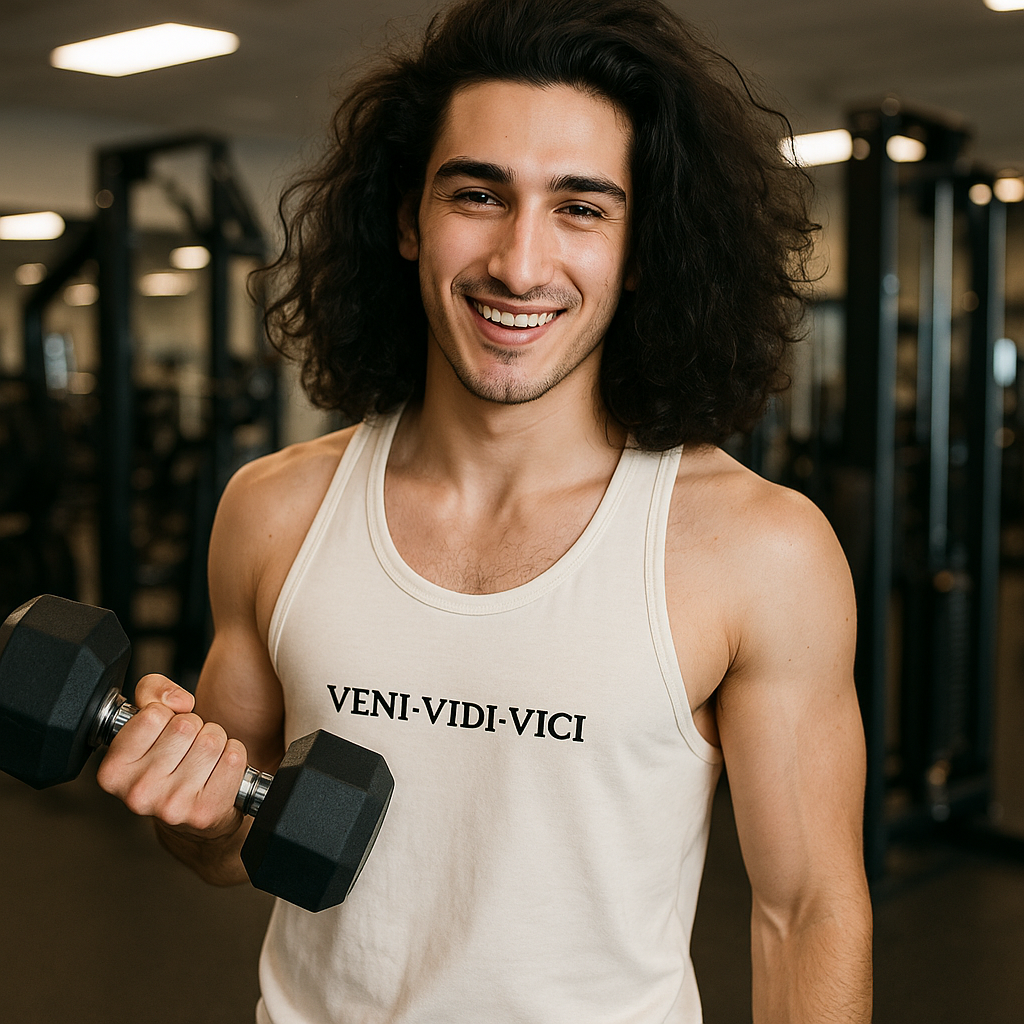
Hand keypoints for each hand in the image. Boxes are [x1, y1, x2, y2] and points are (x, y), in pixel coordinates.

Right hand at [95, 674, 248, 840]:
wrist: (191, 817)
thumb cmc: (169, 764)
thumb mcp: (148, 718)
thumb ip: (152, 690)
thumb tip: (179, 701)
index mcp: (114, 770)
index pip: (153, 714)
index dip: (166, 715)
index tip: (163, 734)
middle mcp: (138, 792)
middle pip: (186, 725)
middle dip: (194, 728)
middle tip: (186, 749)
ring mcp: (171, 806)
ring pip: (212, 740)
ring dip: (215, 742)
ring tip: (202, 761)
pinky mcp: (205, 812)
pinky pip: (234, 757)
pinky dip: (234, 756)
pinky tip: (218, 772)